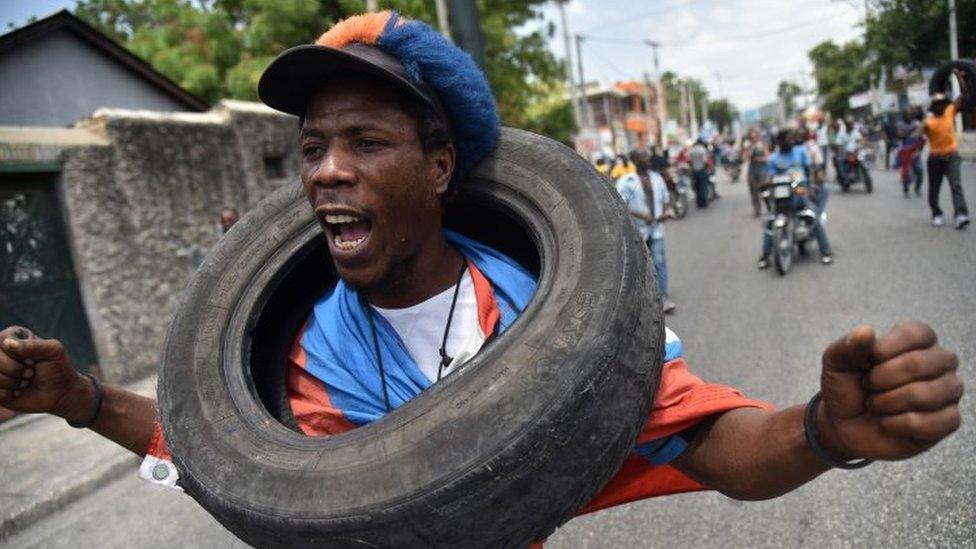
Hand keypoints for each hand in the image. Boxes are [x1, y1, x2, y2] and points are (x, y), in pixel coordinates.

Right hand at [0, 326, 92, 420]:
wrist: (59, 394)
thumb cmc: (57, 369)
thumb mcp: (53, 352)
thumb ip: (32, 345)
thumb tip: (7, 343)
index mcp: (12, 336)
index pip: (2, 341)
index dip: (18, 354)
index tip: (34, 360)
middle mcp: (0, 350)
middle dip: (15, 369)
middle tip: (31, 373)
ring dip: (12, 383)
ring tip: (25, 382)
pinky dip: (7, 394)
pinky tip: (17, 391)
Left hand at [816, 322, 962, 460]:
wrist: (843, 425)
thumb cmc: (846, 386)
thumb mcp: (837, 362)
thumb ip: (849, 345)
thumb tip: (866, 331)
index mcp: (917, 339)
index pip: (914, 334)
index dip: (883, 350)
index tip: (865, 363)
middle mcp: (940, 361)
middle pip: (920, 364)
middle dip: (881, 379)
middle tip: (868, 387)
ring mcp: (948, 390)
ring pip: (924, 395)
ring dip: (887, 403)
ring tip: (877, 404)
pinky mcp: (949, 420)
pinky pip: (930, 423)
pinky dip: (897, 425)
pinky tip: (889, 423)